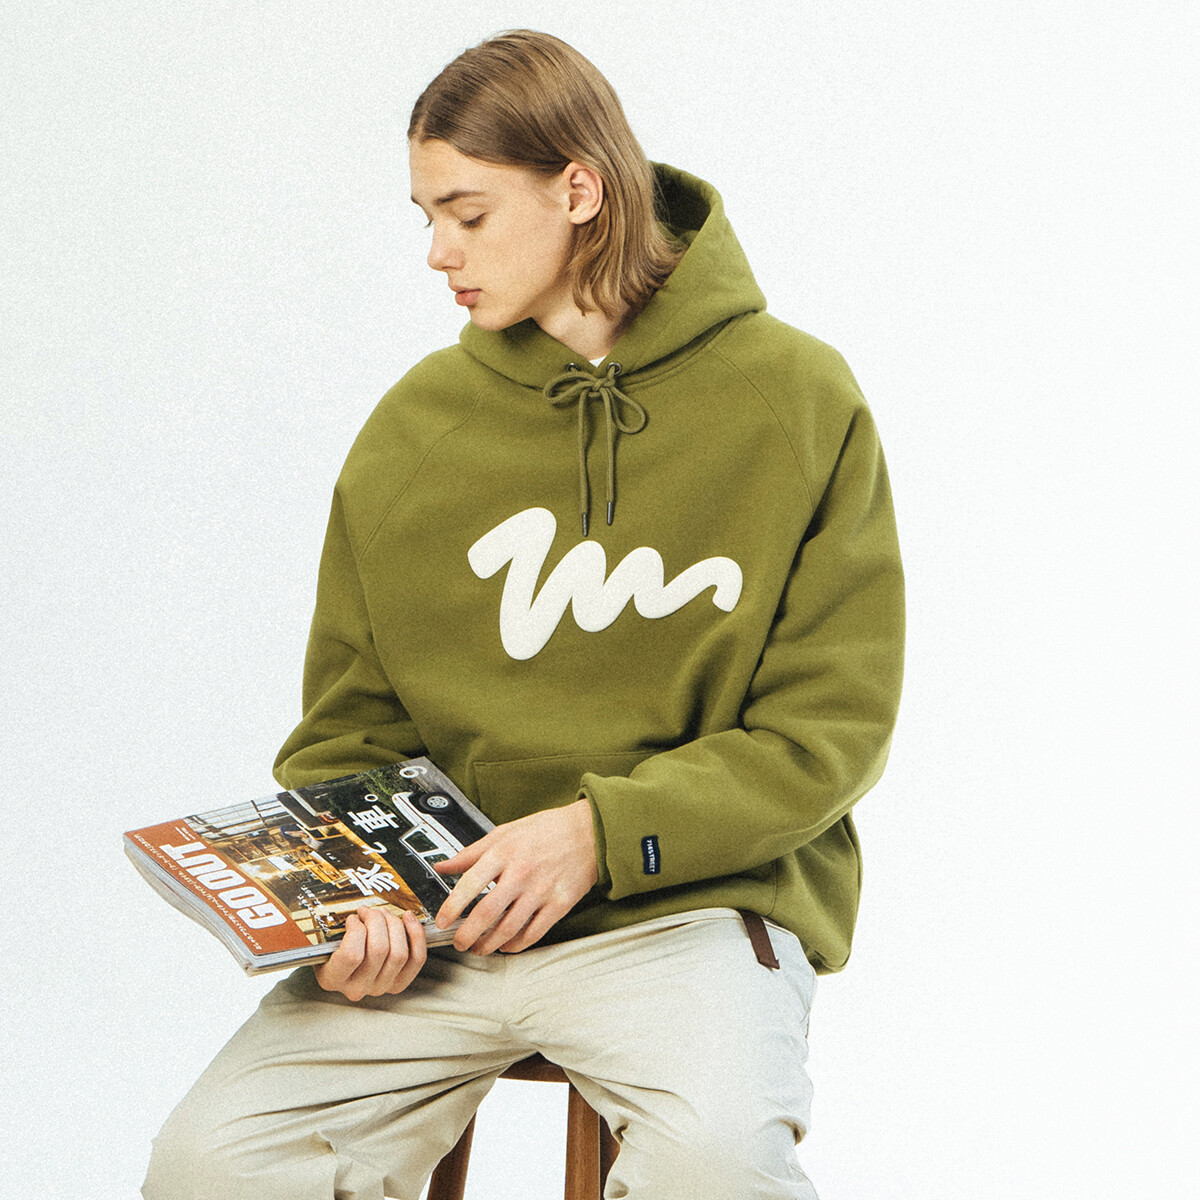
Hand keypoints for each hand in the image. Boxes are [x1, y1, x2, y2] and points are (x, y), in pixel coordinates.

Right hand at [314, 906, 426, 1000]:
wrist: (343, 967)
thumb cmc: (333, 950)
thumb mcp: (324, 942)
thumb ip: (332, 930)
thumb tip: (353, 913)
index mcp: (332, 978)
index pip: (352, 955)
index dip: (356, 930)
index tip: (353, 918)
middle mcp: (357, 987)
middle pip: (379, 950)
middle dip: (376, 921)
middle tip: (369, 911)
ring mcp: (380, 987)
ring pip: (399, 953)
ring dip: (394, 925)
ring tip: (384, 914)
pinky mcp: (399, 982)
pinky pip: (417, 958)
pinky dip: (415, 934)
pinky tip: (407, 918)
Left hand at [432, 799, 598, 955]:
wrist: (588, 832)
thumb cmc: (546, 830)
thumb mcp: (504, 833)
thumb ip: (472, 852)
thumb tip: (442, 866)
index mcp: (504, 852)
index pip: (470, 884)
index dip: (452, 906)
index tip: (442, 921)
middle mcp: (521, 872)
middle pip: (487, 912)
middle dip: (467, 934)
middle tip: (459, 943)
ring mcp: (541, 890)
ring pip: (509, 928)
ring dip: (489, 944)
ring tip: (479, 948)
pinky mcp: (559, 904)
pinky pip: (534, 933)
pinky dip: (516, 945)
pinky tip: (506, 945)